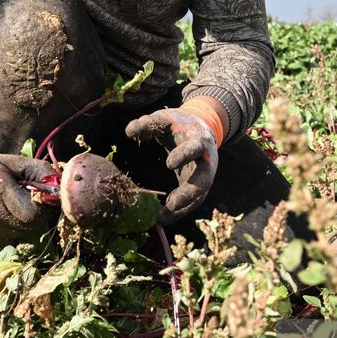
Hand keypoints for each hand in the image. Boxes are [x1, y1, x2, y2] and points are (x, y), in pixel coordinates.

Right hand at [0, 148, 58, 246]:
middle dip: (35, 214)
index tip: (42, 198)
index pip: (34, 214)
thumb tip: (61, 186)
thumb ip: (41, 172)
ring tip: (12, 205)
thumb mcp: (15, 163)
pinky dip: (11, 229)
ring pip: (20, 234)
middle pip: (29, 226)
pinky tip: (2, 214)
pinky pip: (8, 239)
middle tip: (28, 200)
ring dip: (23, 222)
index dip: (43, 208)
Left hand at [125, 106, 219, 220]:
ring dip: (182, 209)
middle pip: (205, 180)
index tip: (169, 164)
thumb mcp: (165, 118)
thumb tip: (129, 131)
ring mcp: (205, 176)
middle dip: (190, 193)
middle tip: (172, 205)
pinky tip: (163, 217)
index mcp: (200, 140)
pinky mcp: (199, 187)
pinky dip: (179, 212)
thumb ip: (148, 123)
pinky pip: (192, 203)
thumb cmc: (178, 125)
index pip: (195, 148)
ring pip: (199, 197)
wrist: (198, 130)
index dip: (184, 155)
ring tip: (161, 218)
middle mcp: (207, 161)